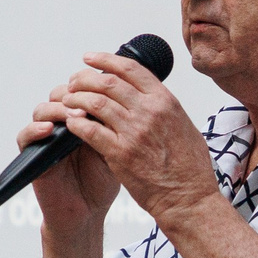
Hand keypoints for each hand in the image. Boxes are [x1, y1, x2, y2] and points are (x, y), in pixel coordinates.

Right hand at [18, 94, 119, 233]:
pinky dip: (34, 130)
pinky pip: (25, 136)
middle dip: (73, 93)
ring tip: (73, 115)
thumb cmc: (102, 181)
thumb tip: (119, 97)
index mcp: (82, 119)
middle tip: (87, 100)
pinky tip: (49, 130)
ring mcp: (45, 138)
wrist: (88, 212)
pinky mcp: (32, 155)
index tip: (102, 87)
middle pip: (59, 94)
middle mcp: (62, 125)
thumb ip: (111, 125)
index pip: (80, 90)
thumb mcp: (114, 149)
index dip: (88, 85)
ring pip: (42, 110)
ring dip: (57, 109)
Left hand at [57, 52, 219, 227]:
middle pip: (107, 82)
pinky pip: (89, 131)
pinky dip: (76, 124)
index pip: (130, 69)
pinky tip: (70, 123)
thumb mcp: (183, 125)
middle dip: (84, 78)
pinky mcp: (120, 154)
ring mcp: (134, 132)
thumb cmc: (190, 166)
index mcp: (165, 101)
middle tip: (73, 82)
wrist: (189, 198)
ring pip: (95, 103)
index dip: (105, 60)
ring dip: (76, 99)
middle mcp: (149, 111)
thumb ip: (162, 107)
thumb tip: (146, 94)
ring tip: (67, 101)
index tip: (90, 59)